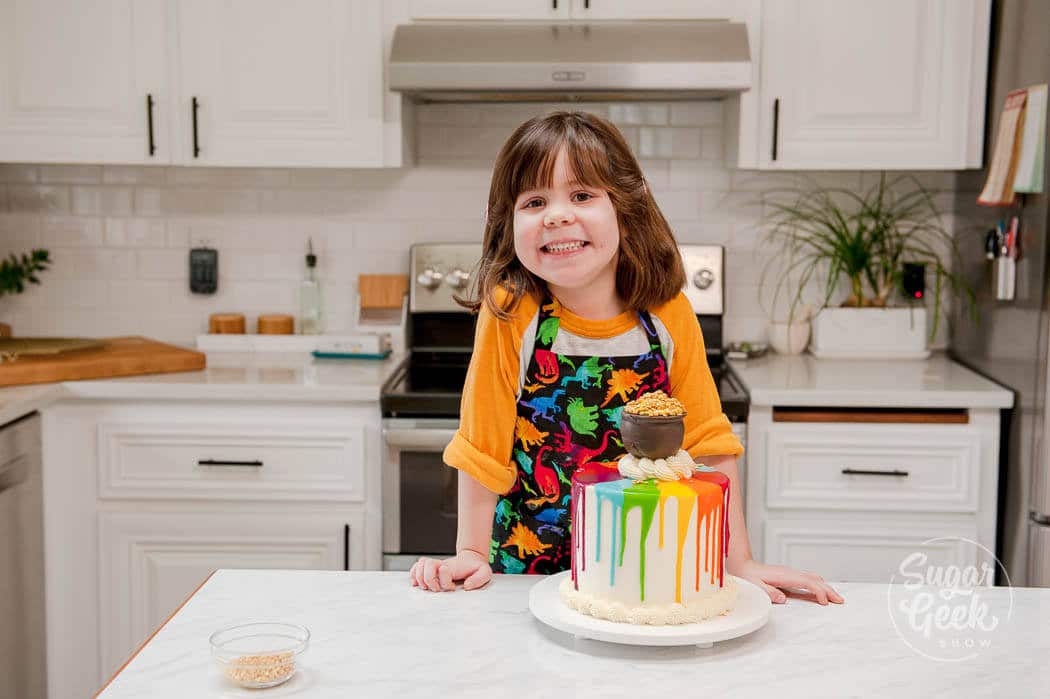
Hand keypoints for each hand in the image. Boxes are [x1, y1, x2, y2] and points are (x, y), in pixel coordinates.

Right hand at [409, 549, 491, 591]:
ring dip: (419, 578)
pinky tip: (416, 583)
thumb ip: (479, 578)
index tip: (453, 587)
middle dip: (428, 579)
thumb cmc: (476, 568)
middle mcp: (441, 566)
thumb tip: (467, 586)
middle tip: (437, 589)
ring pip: (419, 566)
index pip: (443, 570)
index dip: (445, 581)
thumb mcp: (485, 572)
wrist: (471, 560)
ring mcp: (435, 568)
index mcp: (453, 567)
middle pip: (426, 565)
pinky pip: (416, 568)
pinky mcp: (431, 570)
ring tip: (426, 587)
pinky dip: (413, 575)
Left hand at [729, 559, 843, 605]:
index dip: (818, 592)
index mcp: (784, 576)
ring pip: (813, 578)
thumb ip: (769, 592)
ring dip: (825, 587)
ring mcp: (791, 573)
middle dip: (828, 590)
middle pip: (815, 580)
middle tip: (840, 601)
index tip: (825, 602)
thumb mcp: (756, 586)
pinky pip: (808, 579)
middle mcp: (790, 573)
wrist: (742, 566)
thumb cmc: (748, 577)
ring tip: (835, 598)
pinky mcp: (789, 576)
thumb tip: (783, 598)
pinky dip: (818, 584)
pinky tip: (821, 591)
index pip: (807, 582)